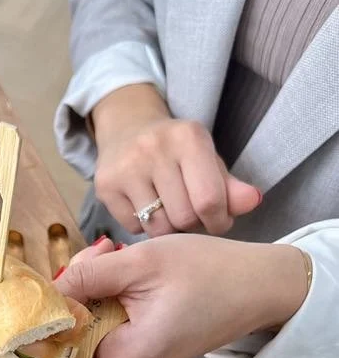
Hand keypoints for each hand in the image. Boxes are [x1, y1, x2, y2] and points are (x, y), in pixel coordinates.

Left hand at [55, 235, 309, 357]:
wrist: (260, 284)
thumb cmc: (208, 272)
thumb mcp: (143, 262)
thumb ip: (90, 276)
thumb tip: (47, 292)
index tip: (33, 323)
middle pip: (76, 354)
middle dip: (67, 310)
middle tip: (82, 263)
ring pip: (92, 338)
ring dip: (86, 300)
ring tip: (104, 256)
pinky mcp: (147, 349)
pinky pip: (111, 332)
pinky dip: (104, 302)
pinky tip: (115, 268)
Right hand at [91, 85, 261, 235]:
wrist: (126, 128)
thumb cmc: (176, 151)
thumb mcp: (207, 159)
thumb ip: (230, 186)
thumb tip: (253, 202)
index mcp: (188, 138)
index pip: (209, 200)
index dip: (219, 221)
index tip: (218, 222)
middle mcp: (154, 149)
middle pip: (184, 218)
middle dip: (192, 225)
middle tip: (190, 215)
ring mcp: (125, 168)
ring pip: (157, 228)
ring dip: (168, 229)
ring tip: (169, 213)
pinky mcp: (105, 186)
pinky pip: (133, 228)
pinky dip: (143, 226)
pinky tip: (145, 208)